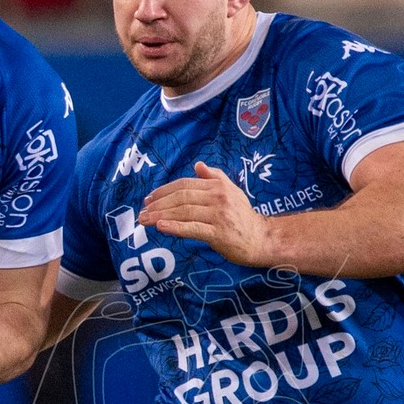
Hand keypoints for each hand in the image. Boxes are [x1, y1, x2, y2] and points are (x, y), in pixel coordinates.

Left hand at [139, 162, 275, 266]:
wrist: (262, 238)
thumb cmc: (244, 217)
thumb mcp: (232, 191)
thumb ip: (215, 177)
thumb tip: (198, 165)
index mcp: (218, 186)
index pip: (185, 185)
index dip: (164, 191)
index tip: (148, 199)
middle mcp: (217, 198)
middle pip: (181, 197)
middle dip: (158, 204)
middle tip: (142, 212)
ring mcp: (218, 216)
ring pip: (183, 212)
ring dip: (160, 216)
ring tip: (144, 221)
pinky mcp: (219, 234)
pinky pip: (192, 229)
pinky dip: (175, 227)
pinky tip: (160, 227)